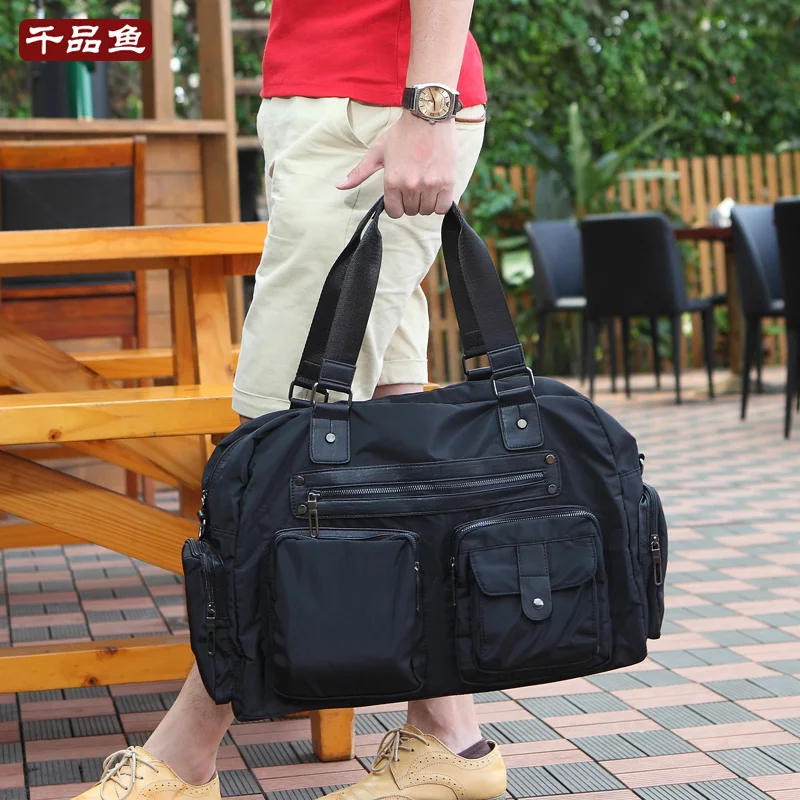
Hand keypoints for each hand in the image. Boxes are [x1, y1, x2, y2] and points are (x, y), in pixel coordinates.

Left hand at [337, 111, 457, 217]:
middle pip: (411, 211)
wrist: (429, 115)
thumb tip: (339, 186)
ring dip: (427, 202)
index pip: (395, 212)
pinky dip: (441, 202)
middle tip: (415, 183)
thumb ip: (360, 172)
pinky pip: (443, 207)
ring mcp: (429, 185)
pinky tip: (438, 188)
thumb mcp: (377, 152)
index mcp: (391, 180)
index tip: (401, 193)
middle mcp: (410, 185)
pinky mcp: (447, 182)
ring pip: (427, 210)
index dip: (398, 205)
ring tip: (426, 184)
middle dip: (412, 202)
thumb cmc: (403, 133)